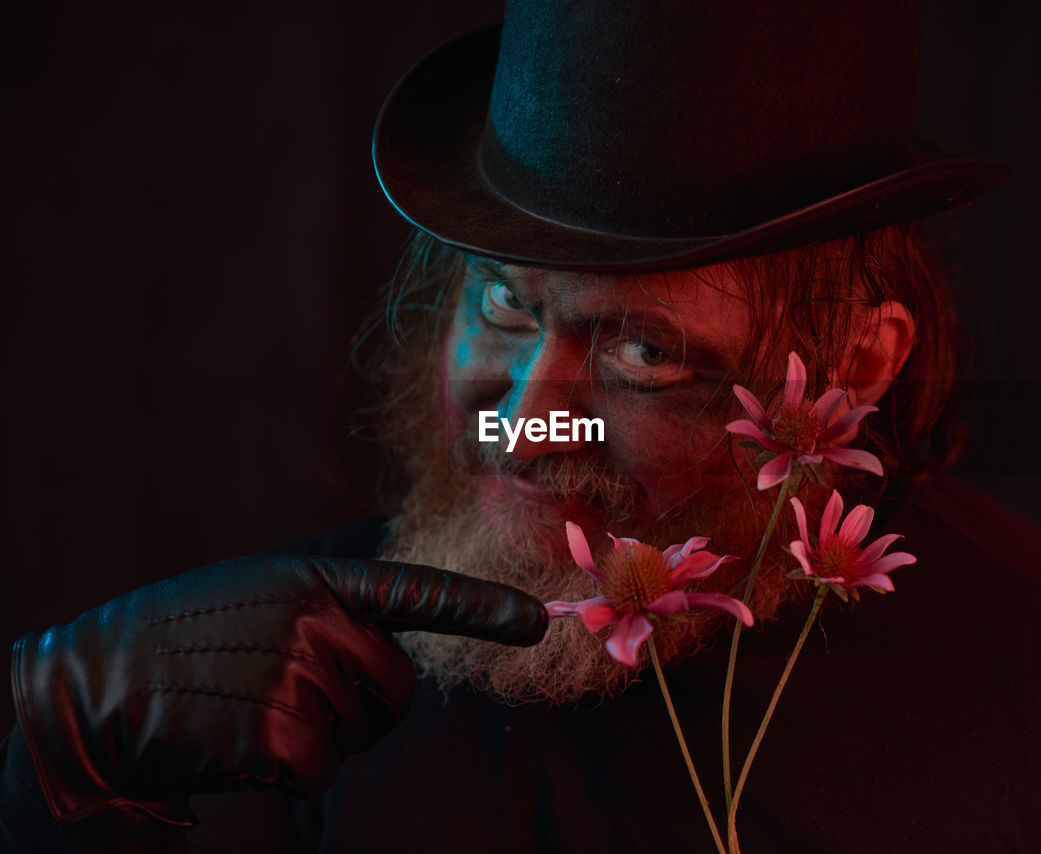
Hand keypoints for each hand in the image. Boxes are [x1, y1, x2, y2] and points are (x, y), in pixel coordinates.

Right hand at [9, 555, 546, 840]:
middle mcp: (316, 618)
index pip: (416, 591)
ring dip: (314, 736)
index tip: (539, 623)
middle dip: (355, 704)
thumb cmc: (182, 643)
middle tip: (277, 691)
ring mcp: (298, 672)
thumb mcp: (259, 593)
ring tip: (244, 709)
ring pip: (360, 731)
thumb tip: (394, 594)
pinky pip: (321, 768)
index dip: (482, 611)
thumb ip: (329, 597)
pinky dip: (286, 771)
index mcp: (314, 580)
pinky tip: (233, 744)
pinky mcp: (277, 732)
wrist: (89, 692)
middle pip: (395, 688)